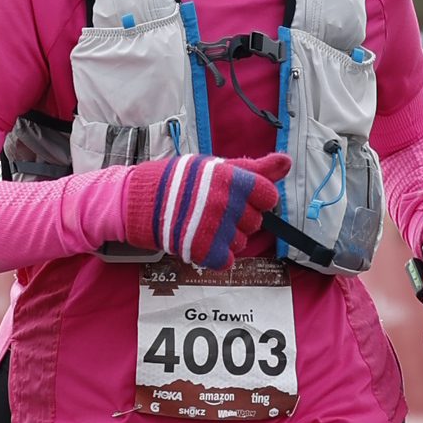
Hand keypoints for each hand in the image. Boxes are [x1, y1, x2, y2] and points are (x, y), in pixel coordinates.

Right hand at [122, 150, 288, 269]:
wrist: (136, 201)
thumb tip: (286, 162)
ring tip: (205, 225)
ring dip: (228, 238)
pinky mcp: (202, 250)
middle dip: (240, 219)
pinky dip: (217, 256)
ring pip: (242, 243)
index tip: (242, 199)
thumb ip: (254, 169)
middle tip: (215, 211)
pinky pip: (227, 261)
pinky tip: (202, 241)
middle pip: (255, 222)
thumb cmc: (178, 182)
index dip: (258, 199)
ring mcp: (214, 228)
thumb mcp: (215, 167)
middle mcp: (225, 202)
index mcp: (230, 178)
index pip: (268, 196)